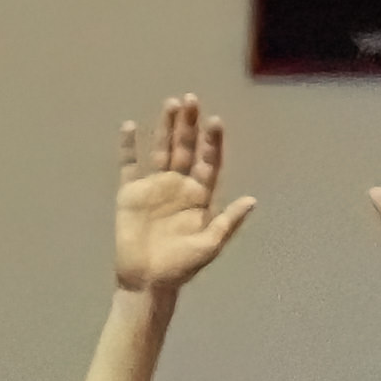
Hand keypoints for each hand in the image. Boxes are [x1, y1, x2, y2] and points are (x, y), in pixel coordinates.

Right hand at [112, 95, 256, 295]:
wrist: (147, 281)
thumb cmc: (181, 267)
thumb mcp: (209, 246)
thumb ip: (228, 222)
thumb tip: (252, 200)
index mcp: (199, 195)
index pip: (208, 161)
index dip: (212, 141)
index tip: (214, 121)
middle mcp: (178, 186)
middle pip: (186, 148)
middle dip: (189, 124)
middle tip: (190, 100)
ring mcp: (154, 188)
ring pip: (161, 150)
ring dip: (166, 127)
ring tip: (170, 103)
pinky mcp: (130, 195)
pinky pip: (129, 166)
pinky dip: (128, 148)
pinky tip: (130, 127)